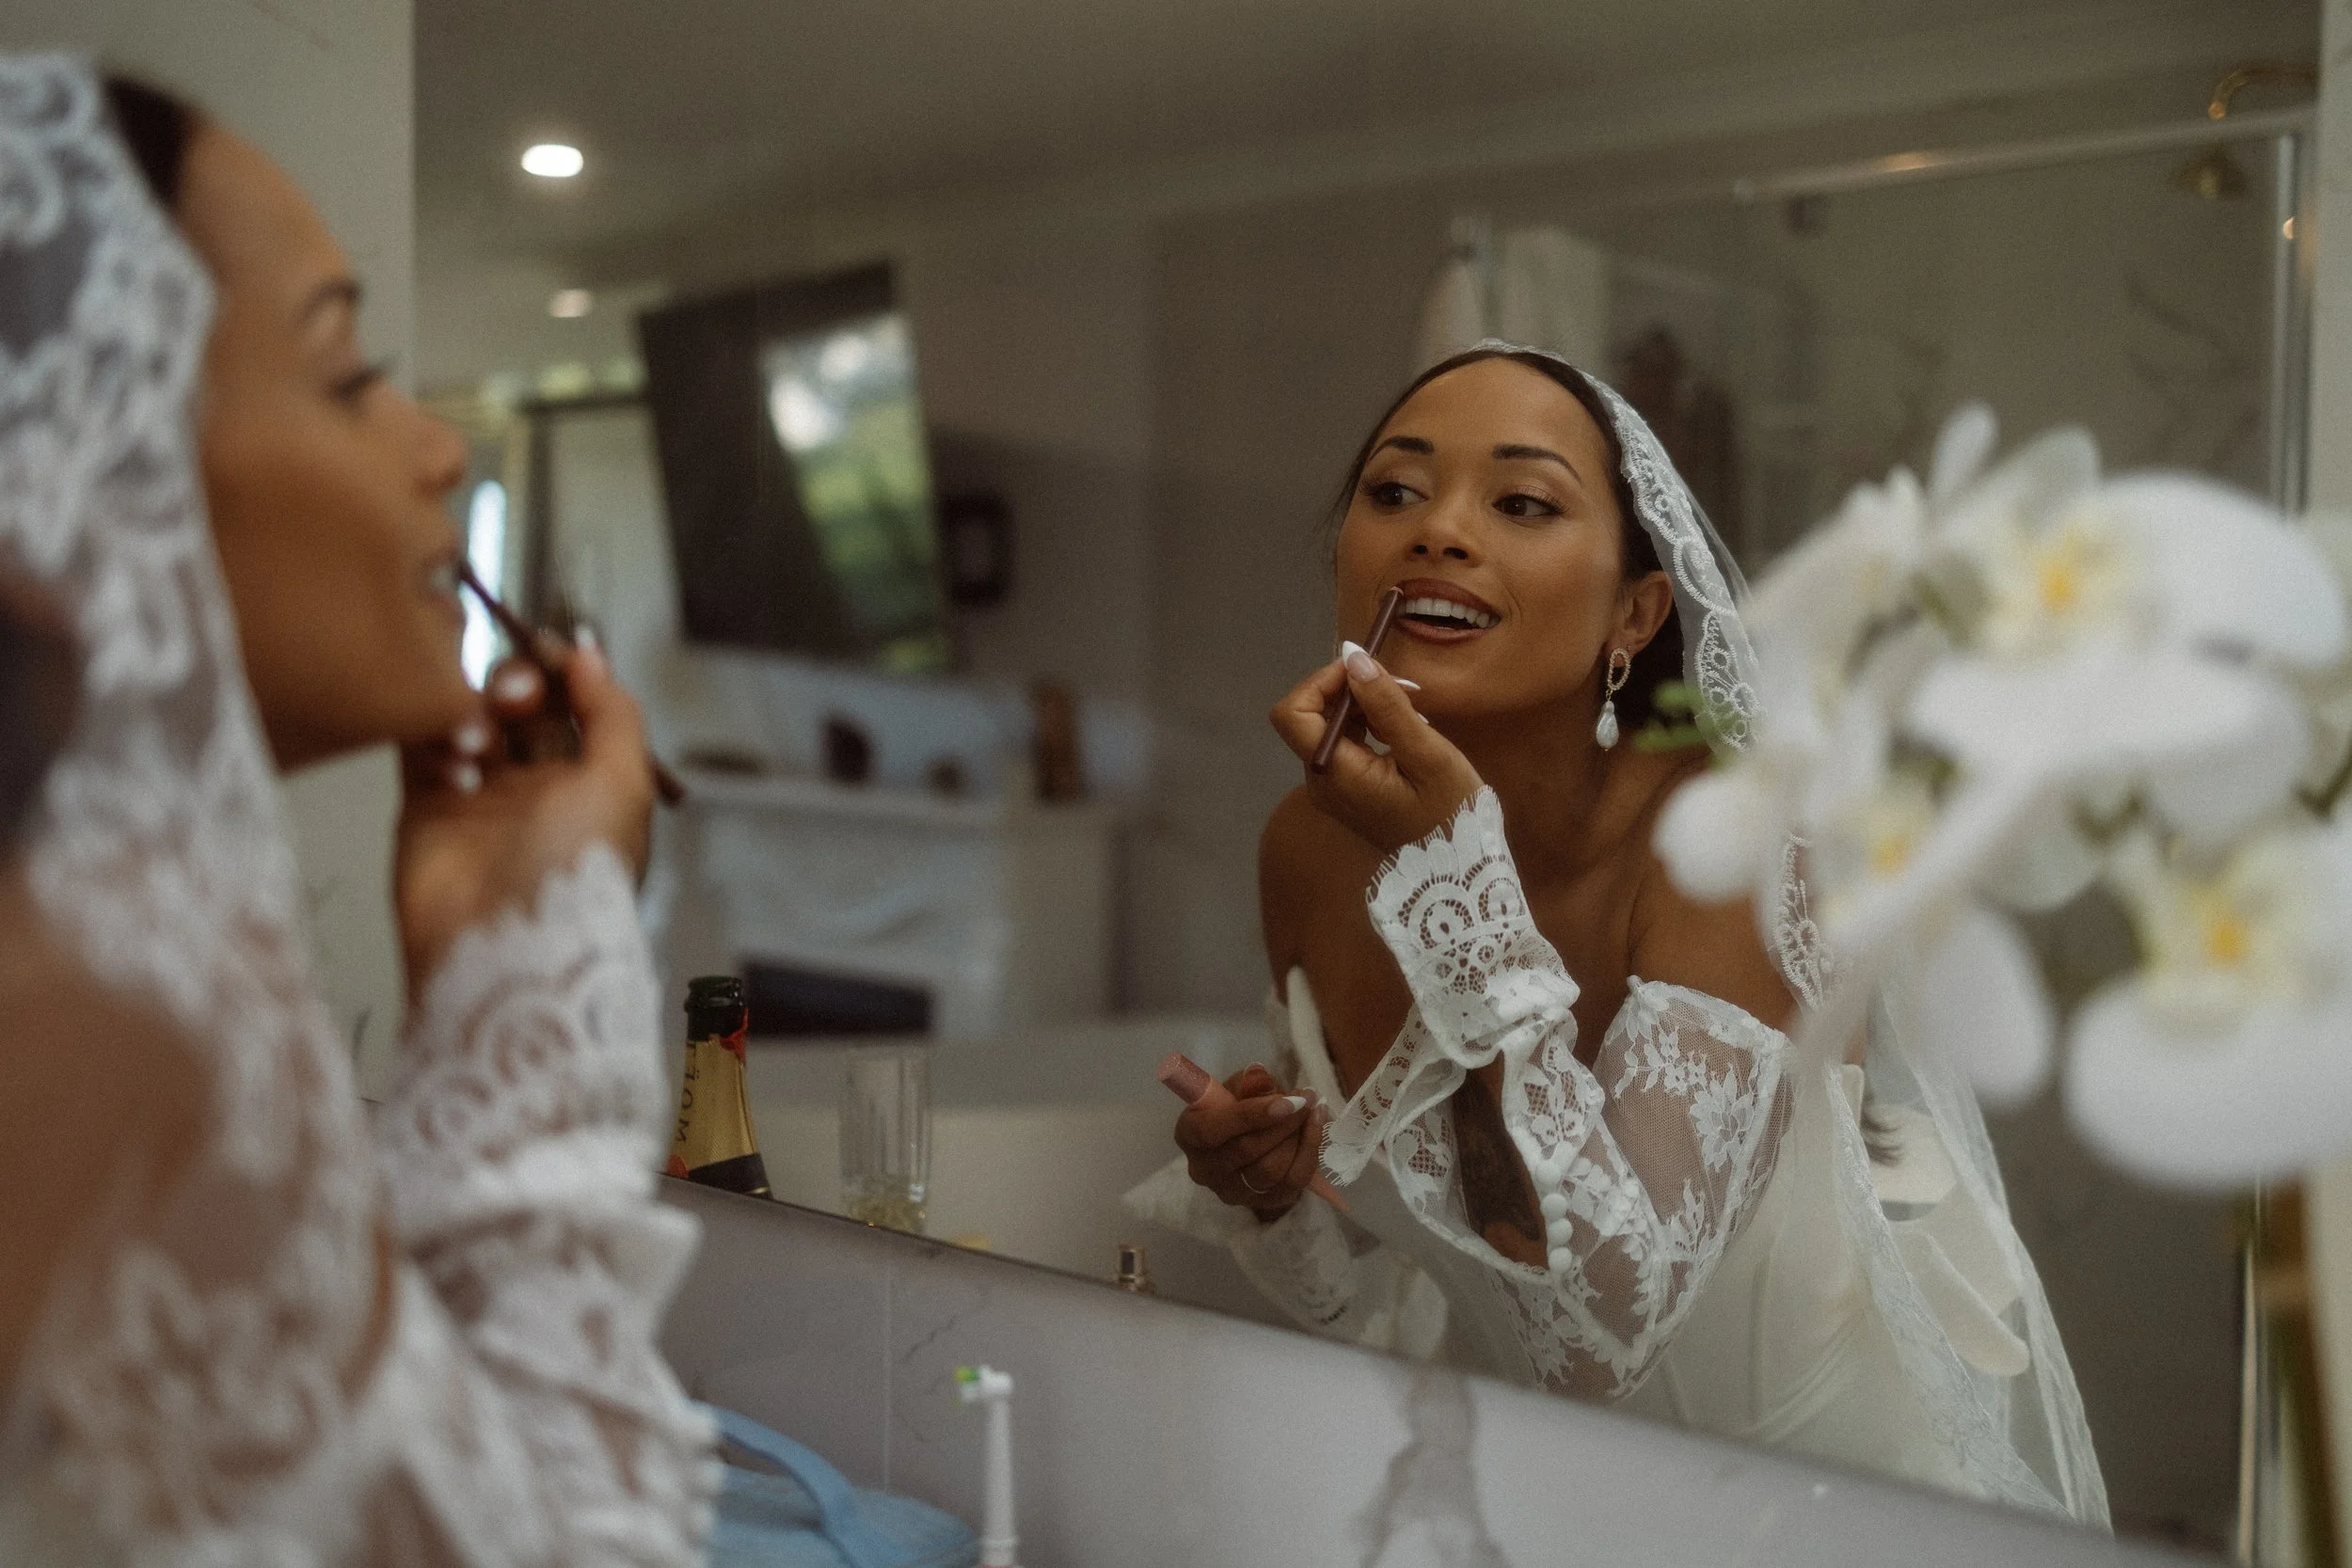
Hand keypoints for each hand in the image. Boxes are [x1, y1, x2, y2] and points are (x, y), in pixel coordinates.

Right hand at [394, 637, 653, 992]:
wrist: (506, 948)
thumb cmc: (578, 866)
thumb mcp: (624, 783)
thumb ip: (614, 712)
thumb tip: (590, 655)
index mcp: (591, 780)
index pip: (573, 703)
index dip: (561, 671)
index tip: (547, 648)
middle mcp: (536, 785)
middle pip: (518, 703)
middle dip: (515, 684)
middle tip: (513, 697)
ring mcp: (478, 796)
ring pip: (467, 716)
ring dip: (473, 711)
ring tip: (478, 742)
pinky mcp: (424, 809)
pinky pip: (421, 747)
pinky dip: (433, 739)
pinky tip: (453, 765)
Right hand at [1174, 1064, 1328, 1219]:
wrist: (1250, 1136)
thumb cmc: (1236, 1106)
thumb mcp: (1238, 1087)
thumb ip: (1248, 1083)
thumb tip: (1259, 1075)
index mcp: (1189, 1135)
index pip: (1212, 1130)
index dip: (1251, 1115)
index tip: (1288, 1100)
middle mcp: (1204, 1170)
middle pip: (1246, 1151)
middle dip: (1283, 1123)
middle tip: (1306, 1098)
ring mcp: (1232, 1192)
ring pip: (1271, 1170)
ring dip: (1298, 1138)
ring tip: (1312, 1110)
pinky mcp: (1261, 1203)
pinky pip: (1292, 1183)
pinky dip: (1309, 1153)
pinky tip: (1316, 1127)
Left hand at [1270, 645, 1484, 853]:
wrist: (1457, 871)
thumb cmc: (1450, 814)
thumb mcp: (1427, 754)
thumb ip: (1388, 705)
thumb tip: (1353, 657)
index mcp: (1336, 775)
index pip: (1292, 714)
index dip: (1321, 682)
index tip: (1365, 671)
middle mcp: (1320, 782)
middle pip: (1308, 717)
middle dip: (1348, 690)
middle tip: (1402, 687)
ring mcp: (1330, 789)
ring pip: (1326, 728)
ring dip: (1361, 706)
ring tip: (1411, 707)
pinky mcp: (1344, 791)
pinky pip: (1342, 745)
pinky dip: (1366, 726)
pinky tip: (1402, 728)